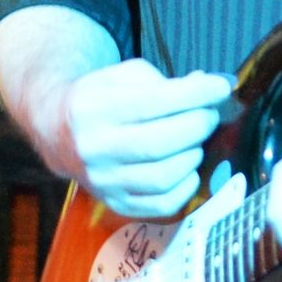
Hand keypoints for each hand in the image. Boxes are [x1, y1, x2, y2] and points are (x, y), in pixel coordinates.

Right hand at [59, 59, 231, 217]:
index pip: (154, 102)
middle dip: (198, 125)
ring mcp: (104, 181)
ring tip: (196, 140)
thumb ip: (165, 80)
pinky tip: (188, 167)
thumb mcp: (123, 76)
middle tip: (210, 114)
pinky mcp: (115, 204)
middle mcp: (94, 148)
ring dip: (192, 155)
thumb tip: (210, 87)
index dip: (195, 95)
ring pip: (162, 177)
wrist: (60, 133)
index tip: (221, 87)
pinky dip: (185, 186)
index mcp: (93, 108)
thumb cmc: (101, 99)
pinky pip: (161, 205)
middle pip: (160, 142)